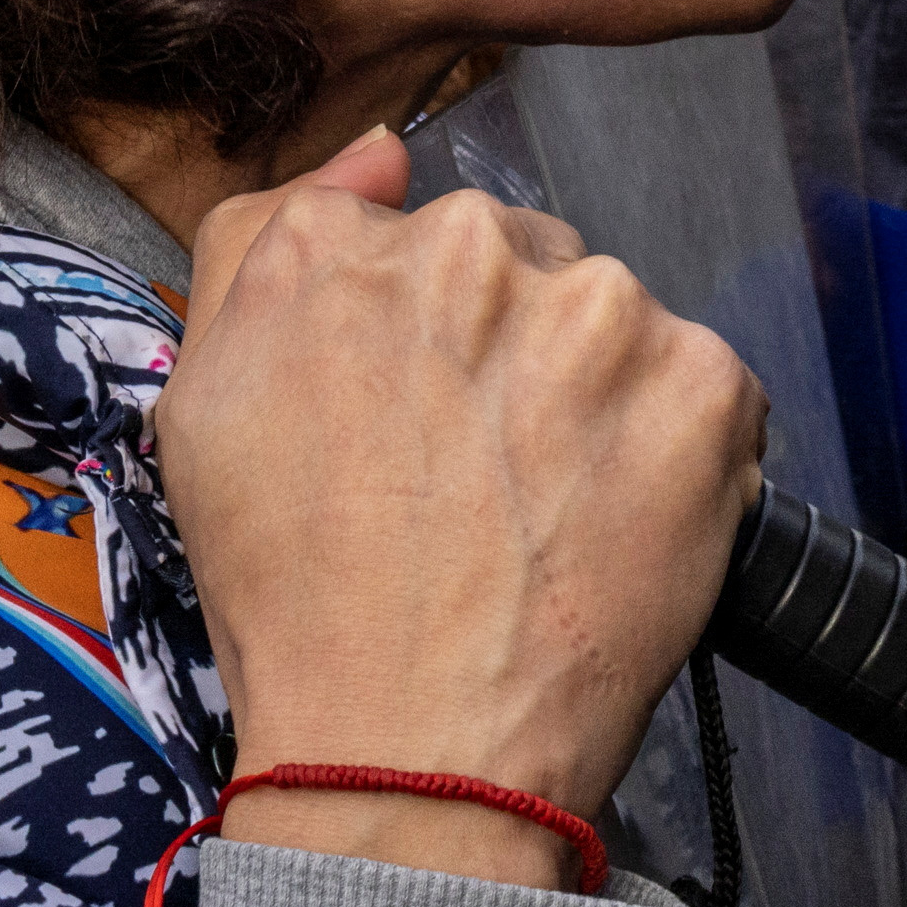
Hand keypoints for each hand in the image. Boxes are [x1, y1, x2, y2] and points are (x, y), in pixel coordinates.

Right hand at [159, 133, 765, 889]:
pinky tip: (613, 528)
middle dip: (514, 357)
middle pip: (522, 269)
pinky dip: (677, 452)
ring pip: (611, 326)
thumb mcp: (203, 412)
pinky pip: (703, 388)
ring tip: (544, 519)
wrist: (405, 753)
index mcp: (341, 244)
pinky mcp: (703, 384)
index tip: (414, 425)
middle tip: (477, 487)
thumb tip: (376, 153)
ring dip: (595, 400)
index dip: (420, 342)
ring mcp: (601, 312)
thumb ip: (264, 242)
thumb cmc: (299, 603)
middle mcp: (471, 246)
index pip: (415, 242)